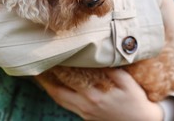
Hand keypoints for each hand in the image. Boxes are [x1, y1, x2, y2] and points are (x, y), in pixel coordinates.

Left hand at [34, 69, 163, 120]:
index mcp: (94, 96)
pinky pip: (67, 106)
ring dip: (50, 89)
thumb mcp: (127, 83)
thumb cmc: (135, 101)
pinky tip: (57, 88)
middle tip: (38, 67)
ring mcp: (85, 113)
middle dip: (46, 81)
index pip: (70, 80)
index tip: (51, 58)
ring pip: (61, 101)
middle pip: (58, 93)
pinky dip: (59, 96)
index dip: (58, 69)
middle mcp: (86, 105)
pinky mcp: (87, 117)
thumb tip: (100, 58)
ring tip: (42, 77)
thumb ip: (113, 70)